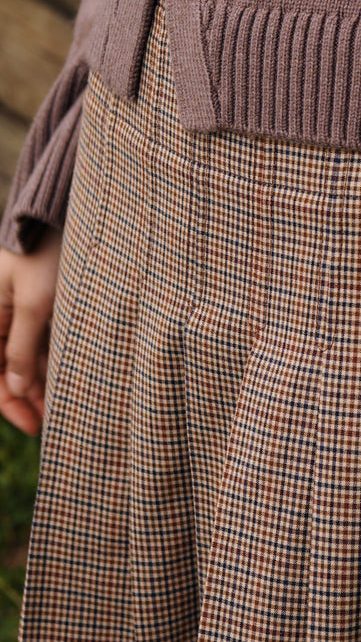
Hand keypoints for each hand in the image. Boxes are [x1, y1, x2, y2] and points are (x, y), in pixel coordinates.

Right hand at [0, 226, 62, 434]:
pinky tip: (72, 374)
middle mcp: (0, 316)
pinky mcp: (42, 301)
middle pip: (9, 370)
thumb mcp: (35, 305)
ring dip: (44, 380)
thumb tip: (15, 389)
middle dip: (30, 397)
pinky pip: (42, 340)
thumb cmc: (45, 255)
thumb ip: (22, 348)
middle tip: (59, 420)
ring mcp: (21, 309)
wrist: (61, 215)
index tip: (36, 426)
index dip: (9, 404)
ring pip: (28, 357)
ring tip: (71, 401)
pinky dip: (53, 359)